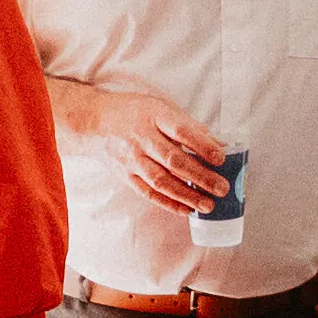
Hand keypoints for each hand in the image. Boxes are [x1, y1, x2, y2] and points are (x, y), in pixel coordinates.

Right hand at [77, 94, 228, 215]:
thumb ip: (189, 125)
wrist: (95, 122)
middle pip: (173, 160)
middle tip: (222, 188)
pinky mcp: (126, 176)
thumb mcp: (160, 107)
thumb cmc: (134, 112)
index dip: (202, 145)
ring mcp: (132, 160)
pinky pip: (148, 193)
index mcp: (154, 116)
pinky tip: (186, 209)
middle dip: (200, 176)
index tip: (221, 158)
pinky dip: (168, 203)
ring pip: (161, 181)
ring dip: (186, 195)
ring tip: (208, 205)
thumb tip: (219, 144)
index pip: (181, 131)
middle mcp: (142, 139)